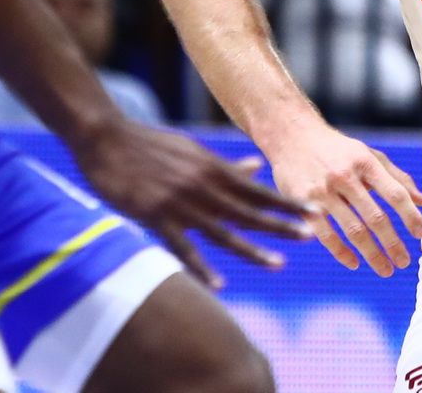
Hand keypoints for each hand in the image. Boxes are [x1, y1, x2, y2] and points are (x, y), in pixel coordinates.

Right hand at [73, 120, 312, 290]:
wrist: (106, 137)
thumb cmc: (150, 144)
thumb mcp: (193, 150)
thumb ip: (225, 165)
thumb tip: (257, 167)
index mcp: (213, 168)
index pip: (258, 189)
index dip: (287, 202)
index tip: (314, 211)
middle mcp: (203, 185)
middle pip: (249, 210)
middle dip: (281, 224)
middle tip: (311, 235)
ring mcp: (180, 201)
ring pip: (223, 231)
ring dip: (252, 249)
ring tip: (277, 263)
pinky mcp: (155, 215)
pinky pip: (183, 246)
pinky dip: (201, 267)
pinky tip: (219, 283)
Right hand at [266, 123, 421, 275]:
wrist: (291, 136)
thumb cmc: (337, 149)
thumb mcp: (369, 155)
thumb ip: (397, 178)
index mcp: (365, 163)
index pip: (394, 193)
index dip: (410, 216)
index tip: (420, 234)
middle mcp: (345, 177)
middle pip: (375, 217)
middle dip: (392, 243)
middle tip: (405, 262)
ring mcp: (323, 191)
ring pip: (352, 230)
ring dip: (371, 254)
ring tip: (385, 269)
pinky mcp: (302, 204)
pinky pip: (325, 235)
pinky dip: (341, 252)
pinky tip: (354, 263)